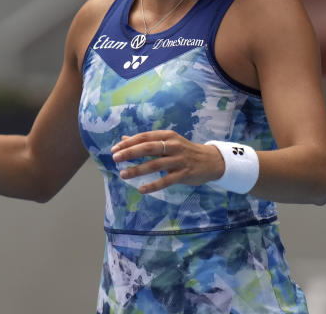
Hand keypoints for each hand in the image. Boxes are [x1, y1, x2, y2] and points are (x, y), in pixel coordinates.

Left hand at [110, 130, 224, 193]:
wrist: (211, 161)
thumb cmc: (184, 151)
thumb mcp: (167, 142)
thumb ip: (146, 141)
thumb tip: (124, 139)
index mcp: (167, 135)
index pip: (144, 137)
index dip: (128, 143)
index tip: (114, 150)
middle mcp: (173, 145)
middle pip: (148, 148)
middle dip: (130, 153)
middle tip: (115, 158)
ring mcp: (179, 160)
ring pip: (155, 165)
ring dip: (137, 170)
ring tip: (123, 174)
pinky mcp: (184, 174)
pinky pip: (166, 181)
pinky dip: (153, 185)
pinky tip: (141, 189)